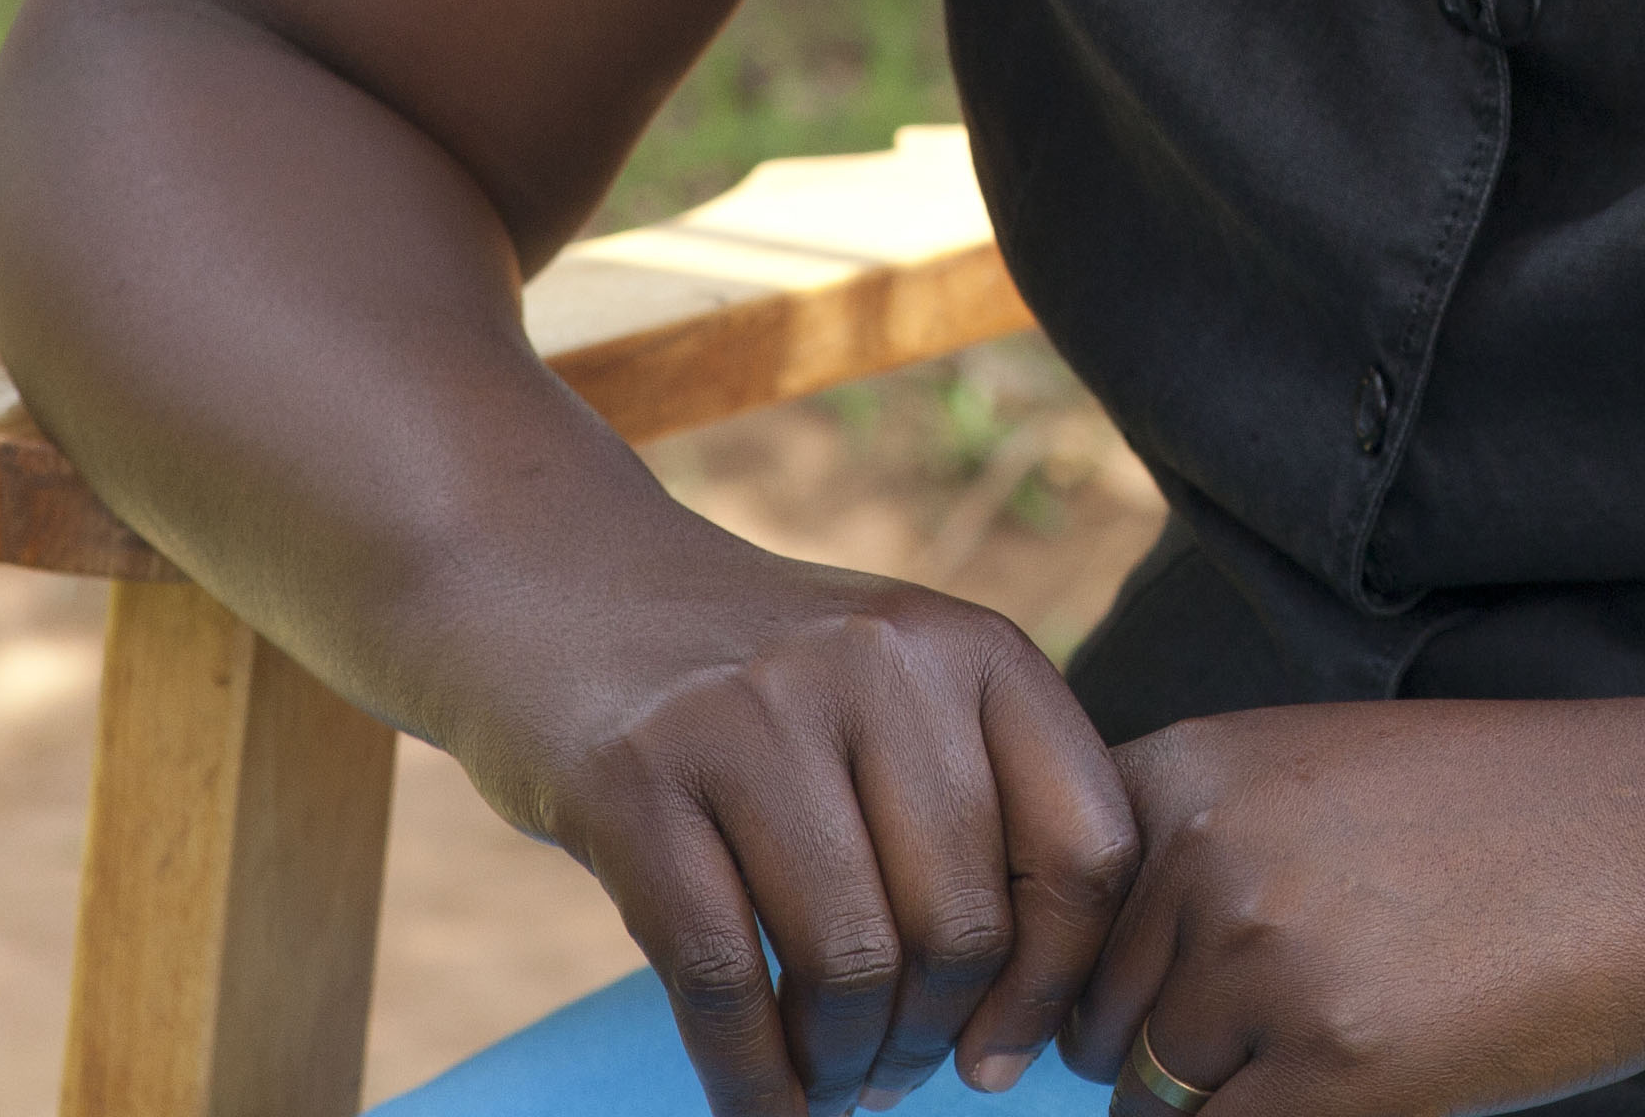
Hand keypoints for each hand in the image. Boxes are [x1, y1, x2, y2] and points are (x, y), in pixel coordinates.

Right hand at [444, 524, 1142, 1116]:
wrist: (559, 581)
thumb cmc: (760, 681)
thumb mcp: (898, 689)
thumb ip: (978, 808)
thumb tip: (1019, 1020)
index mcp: (972, 649)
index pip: (1085, 848)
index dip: (1054, 982)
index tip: (1001, 1053)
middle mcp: (878, 663)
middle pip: (964, 925)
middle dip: (931, 1037)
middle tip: (894, 1074)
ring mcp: (751, 714)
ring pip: (849, 963)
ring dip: (843, 1063)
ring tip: (829, 1080)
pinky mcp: (636, 778)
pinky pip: (719, 979)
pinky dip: (749, 1080)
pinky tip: (759, 1108)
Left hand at [1067, 701, 1644, 1116]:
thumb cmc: (1500, 818)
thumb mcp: (1320, 772)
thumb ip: (1194, 844)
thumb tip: (1068, 992)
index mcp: (1193, 768)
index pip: (1051, 906)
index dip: (1077, 976)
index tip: (1112, 1008)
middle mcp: (1208, 857)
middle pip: (1093, 1018)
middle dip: (1156, 1051)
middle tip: (1277, 1028)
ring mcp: (1268, 964)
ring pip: (1152, 1098)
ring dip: (1223, 1101)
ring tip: (1341, 1038)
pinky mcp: (1337, 1068)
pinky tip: (1361, 1082)